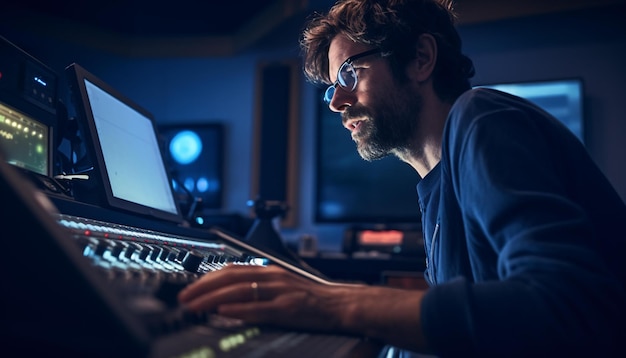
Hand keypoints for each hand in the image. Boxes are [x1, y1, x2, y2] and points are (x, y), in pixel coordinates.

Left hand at [177, 264, 428, 351]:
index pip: (232, 270)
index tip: (189, 288)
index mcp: (270, 271)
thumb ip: (258, 290)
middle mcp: (273, 277)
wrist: (343, 304)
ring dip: (213, 298)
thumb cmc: (313, 300)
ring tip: (194, 305)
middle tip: (183, 298)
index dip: (207, 278)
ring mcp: (280, 292)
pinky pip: (260, 308)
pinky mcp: (289, 308)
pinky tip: (224, 311)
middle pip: (230, 278)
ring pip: (240, 290)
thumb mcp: (283, 288)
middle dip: (202, 287)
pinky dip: (240, 309)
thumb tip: (230, 298)